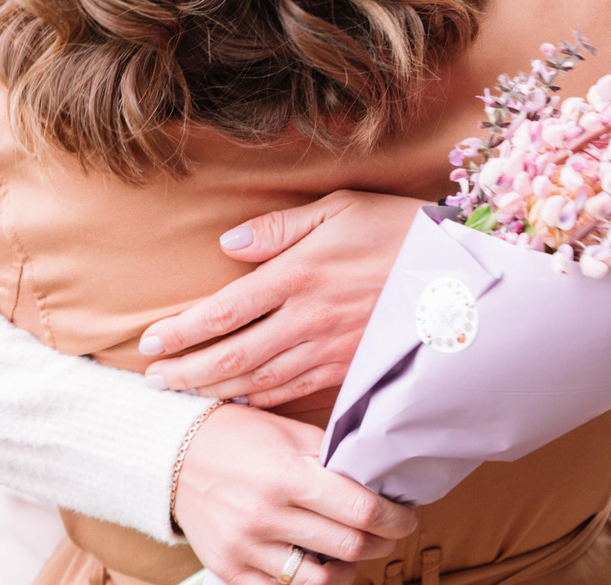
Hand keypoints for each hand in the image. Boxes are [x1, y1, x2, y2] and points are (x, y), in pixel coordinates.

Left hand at [142, 192, 420, 406]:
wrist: (460, 273)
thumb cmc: (399, 229)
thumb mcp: (341, 208)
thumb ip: (280, 230)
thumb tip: (228, 245)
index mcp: (299, 275)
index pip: (224, 311)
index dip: (182, 331)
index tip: (150, 343)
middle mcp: (308, 319)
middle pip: (233, 356)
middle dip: (186, 371)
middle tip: (151, 382)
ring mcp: (330, 350)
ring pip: (259, 381)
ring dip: (215, 390)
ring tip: (181, 395)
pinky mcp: (350, 368)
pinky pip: (295, 393)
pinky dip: (260, 402)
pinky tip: (240, 402)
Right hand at [171, 404, 414, 584]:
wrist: (175, 455)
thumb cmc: (240, 436)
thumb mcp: (289, 433)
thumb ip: (332, 457)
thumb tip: (379, 478)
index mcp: (288, 475)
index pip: (362, 510)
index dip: (396, 519)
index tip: (406, 517)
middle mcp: (267, 515)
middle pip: (349, 547)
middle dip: (382, 543)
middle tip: (390, 533)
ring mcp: (246, 547)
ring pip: (320, 581)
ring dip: (348, 570)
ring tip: (353, 553)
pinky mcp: (229, 569)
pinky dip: (308, 584)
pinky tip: (317, 565)